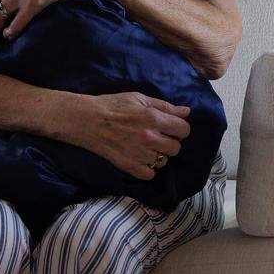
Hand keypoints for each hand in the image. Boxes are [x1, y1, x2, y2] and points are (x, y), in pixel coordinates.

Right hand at [70, 92, 190, 180]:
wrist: (87, 120)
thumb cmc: (113, 105)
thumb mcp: (140, 99)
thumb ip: (165, 106)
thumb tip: (186, 112)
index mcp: (153, 118)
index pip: (184, 130)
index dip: (179, 128)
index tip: (171, 127)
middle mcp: (149, 138)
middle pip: (176, 147)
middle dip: (170, 141)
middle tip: (158, 136)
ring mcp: (140, 154)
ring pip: (164, 161)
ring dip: (159, 154)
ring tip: (146, 146)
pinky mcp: (130, 167)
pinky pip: (150, 174)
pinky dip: (147, 167)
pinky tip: (139, 157)